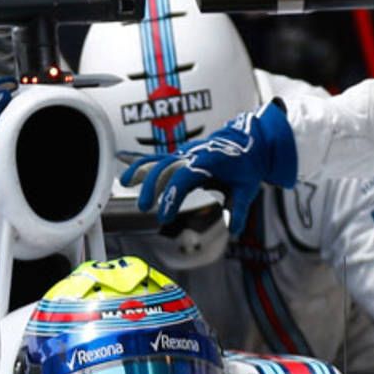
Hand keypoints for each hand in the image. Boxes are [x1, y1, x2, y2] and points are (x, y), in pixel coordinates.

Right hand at [121, 98, 296, 230]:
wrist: (250, 142)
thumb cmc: (248, 165)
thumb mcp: (248, 189)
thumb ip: (239, 210)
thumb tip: (233, 231)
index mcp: (207, 162)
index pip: (182, 179)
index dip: (171, 198)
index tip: (163, 218)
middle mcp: (192, 155)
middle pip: (164, 167)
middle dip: (151, 186)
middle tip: (144, 208)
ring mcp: (185, 154)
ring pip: (157, 159)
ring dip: (140, 171)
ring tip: (124, 182)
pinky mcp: (180, 156)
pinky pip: (158, 158)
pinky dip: (141, 161)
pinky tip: (123, 164)